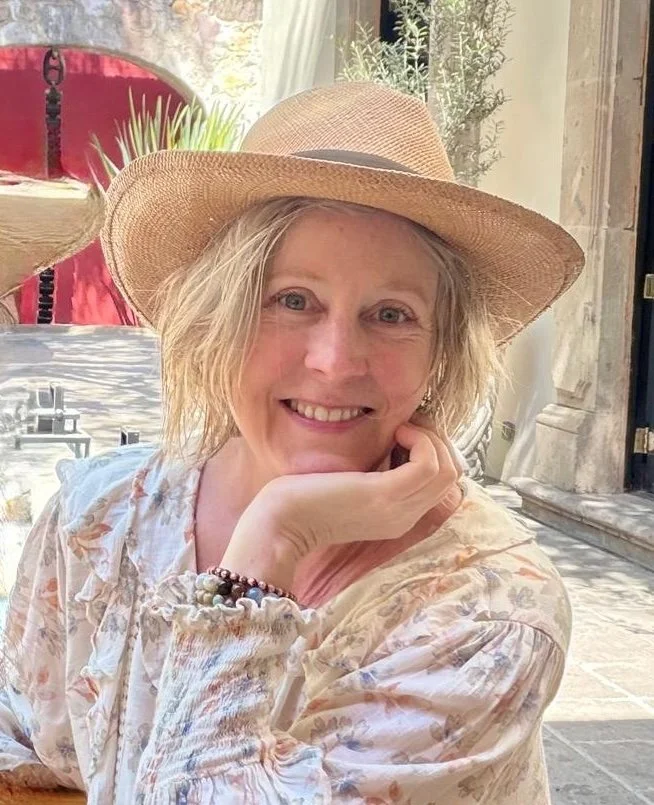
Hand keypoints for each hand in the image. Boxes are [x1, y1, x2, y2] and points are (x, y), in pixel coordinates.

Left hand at [227, 424, 461, 570]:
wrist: (278, 526)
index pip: (443, 482)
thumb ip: (374, 471)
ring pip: (449, 468)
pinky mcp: (386, 496)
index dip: (432, 449)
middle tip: (407, 426)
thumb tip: (392, 436)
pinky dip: (420, 439)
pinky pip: (430, 464)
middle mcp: (405, 516)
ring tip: (401, 429)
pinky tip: (395, 432)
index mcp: (398, 516)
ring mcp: (399, 509)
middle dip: (437, 439)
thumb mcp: (349, 484)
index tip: (404, 432)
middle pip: (454, 474)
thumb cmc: (302, 499)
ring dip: (431, 438)